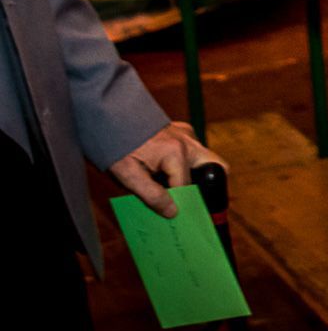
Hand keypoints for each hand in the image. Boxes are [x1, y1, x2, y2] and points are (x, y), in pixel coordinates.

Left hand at [108, 122, 224, 217]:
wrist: (109, 117)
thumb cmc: (117, 147)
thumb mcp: (128, 176)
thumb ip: (152, 195)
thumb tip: (173, 212)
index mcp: (176, 153)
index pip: (186, 187)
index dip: (179, 202)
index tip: (174, 214)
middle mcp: (188, 142)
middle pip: (216, 166)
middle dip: (206, 185)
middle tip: (188, 198)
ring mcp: (187, 133)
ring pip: (203, 158)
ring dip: (191, 172)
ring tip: (167, 181)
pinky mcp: (183, 129)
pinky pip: (192, 148)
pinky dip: (184, 160)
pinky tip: (164, 166)